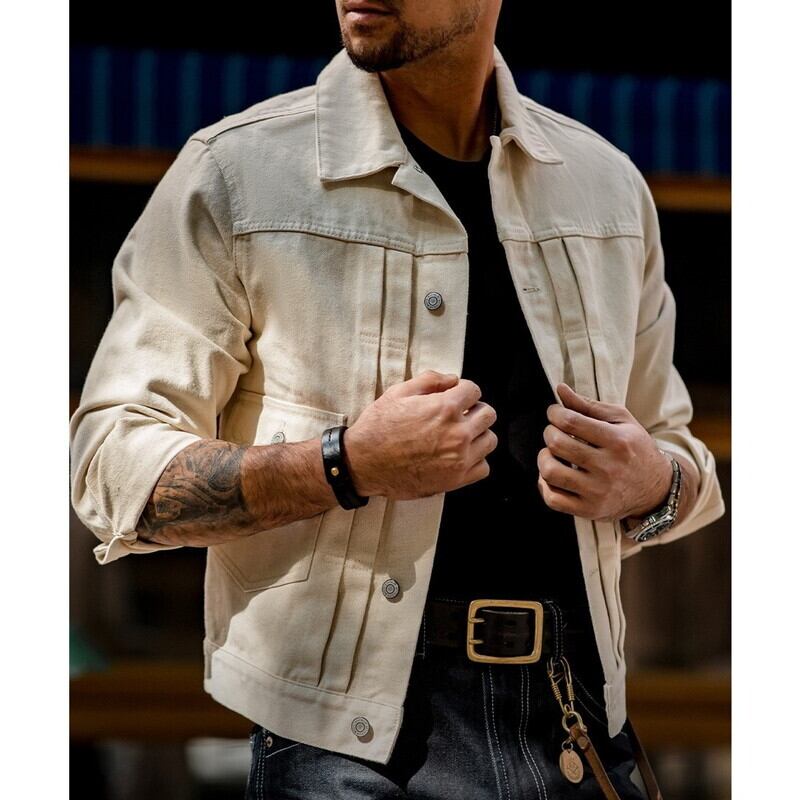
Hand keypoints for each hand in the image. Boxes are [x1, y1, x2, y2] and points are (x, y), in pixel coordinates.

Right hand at [344, 370, 497, 500]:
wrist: (364, 463)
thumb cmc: (378, 428)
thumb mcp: (398, 392)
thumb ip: (430, 380)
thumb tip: (452, 379)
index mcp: (445, 408)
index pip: (474, 391)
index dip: (463, 391)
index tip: (456, 397)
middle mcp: (457, 433)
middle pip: (488, 414)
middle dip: (475, 410)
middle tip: (460, 415)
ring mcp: (459, 458)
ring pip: (489, 440)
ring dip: (478, 434)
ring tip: (460, 435)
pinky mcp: (456, 479)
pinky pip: (483, 467)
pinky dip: (475, 460)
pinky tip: (460, 455)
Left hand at [536, 383, 672, 522]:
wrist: (655, 489)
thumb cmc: (634, 448)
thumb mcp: (620, 421)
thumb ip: (588, 405)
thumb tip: (560, 389)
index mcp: (617, 441)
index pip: (570, 421)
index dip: (554, 413)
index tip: (555, 413)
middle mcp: (608, 468)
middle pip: (558, 444)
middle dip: (549, 432)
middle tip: (555, 432)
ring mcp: (598, 492)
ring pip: (551, 472)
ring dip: (544, 458)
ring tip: (552, 453)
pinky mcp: (590, 510)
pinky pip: (552, 499)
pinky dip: (544, 484)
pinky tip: (553, 475)